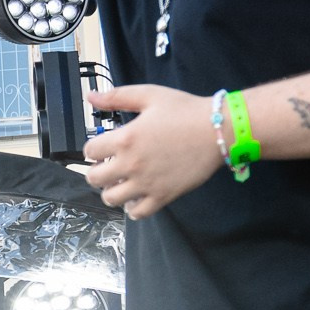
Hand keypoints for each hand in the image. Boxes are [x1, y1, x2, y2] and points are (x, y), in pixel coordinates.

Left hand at [83, 85, 220, 218]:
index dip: (94, 148)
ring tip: (121, 181)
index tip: (104, 147)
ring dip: (111, 190)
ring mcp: (146, 183)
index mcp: (125, 138)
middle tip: (108, 165)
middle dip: (97, 171)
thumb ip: (117, 97)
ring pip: (111, 199)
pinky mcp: (163, 196)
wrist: (218, 130)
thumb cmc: (185, 111)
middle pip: (94, 178)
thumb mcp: (149, 95)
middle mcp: (132, 164)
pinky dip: (132, 207)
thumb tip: (90, 97)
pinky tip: (136, 196)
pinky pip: (137, 213)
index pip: (90, 151)